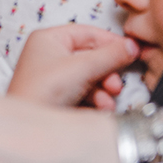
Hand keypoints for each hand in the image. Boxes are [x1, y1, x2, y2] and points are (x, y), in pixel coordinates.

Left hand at [6, 24, 136, 108]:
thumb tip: (131, 46)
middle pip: (90, 56)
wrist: (31, 130)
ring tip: (108, 99)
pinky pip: (84, 91)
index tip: (132, 50)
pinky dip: (95, 99)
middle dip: (107, 71)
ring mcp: (53, 76)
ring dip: (103, 88)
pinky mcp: (59, 96)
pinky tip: (100, 108)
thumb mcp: (82, 68)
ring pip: (89, 76)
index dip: (110, 41)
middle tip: (116, 83)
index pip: (87, 33)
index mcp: (48, 39)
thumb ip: (110, 55)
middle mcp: (49, 55)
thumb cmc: (44, 91)